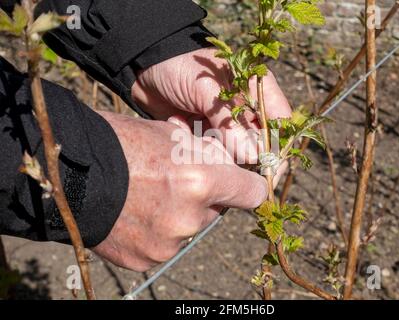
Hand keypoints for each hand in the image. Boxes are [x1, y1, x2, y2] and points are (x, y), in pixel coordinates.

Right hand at [93, 111, 267, 271]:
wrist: (71, 172)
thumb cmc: (122, 143)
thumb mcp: (173, 135)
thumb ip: (210, 156)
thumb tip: (231, 167)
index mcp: (201, 182)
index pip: (251, 194)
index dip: (247, 186)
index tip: (241, 184)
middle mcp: (189, 219)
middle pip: (216, 211)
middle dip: (203, 198)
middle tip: (172, 182)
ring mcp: (167, 244)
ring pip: (190, 228)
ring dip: (178, 216)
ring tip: (147, 197)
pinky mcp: (146, 259)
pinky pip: (165, 244)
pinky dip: (156, 232)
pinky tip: (135, 214)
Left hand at [131, 47, 291, 163]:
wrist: (142, 66)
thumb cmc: (178, 67)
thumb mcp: (205, 90)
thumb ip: (229, 122)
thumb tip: (253, 156)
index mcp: (255, 88)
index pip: (279, 120)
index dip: (279, 144)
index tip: (271, 168)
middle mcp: (244, 108)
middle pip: (260, 141)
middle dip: (247, 154)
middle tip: (227, 160)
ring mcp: (226, 123)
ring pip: (236, 151)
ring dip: (220, 153)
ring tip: (198, 138)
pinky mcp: (207, 134)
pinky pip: (214, 153)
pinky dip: (203, 152)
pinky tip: (185, 134)